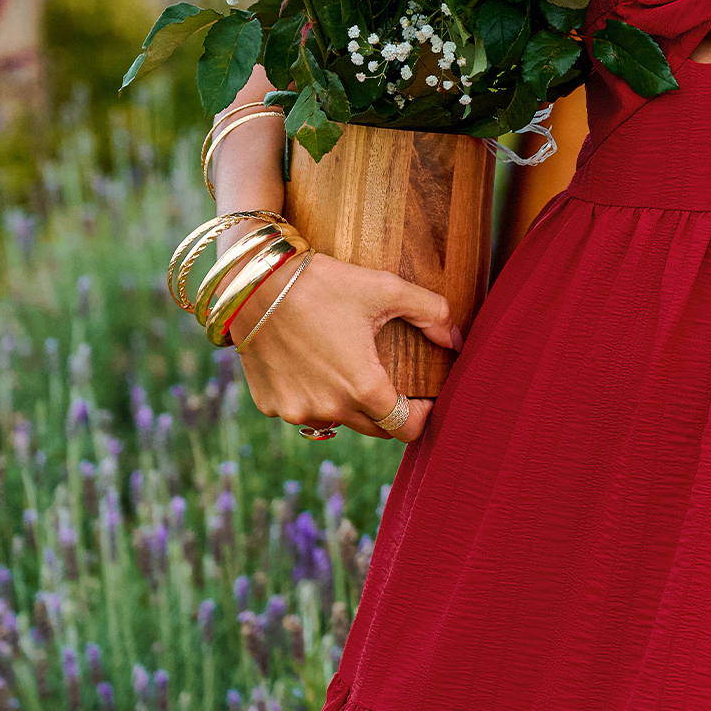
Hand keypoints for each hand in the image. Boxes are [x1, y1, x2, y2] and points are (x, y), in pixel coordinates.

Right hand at [229, 250, 458, 439]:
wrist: (253, 281)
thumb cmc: (323, 282)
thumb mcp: (385, 288)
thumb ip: (431, 312)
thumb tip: (457, 340)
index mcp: (363, 387)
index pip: (407, 429)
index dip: (423, 416)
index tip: (426, 398)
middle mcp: (329, 409)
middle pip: (375, 428)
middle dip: (389, 409)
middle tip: (390, 379)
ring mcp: (295, 410)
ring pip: (336, 421)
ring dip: (347, 403)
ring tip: (346, 366)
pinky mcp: (270, 404)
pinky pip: (302, 410)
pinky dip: (311, 396)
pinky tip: (310, 363)